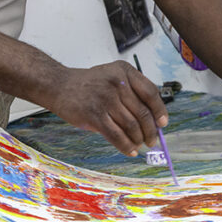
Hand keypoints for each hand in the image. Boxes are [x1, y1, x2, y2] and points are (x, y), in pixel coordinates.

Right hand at [43, 62, 168, 156]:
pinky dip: (126, 146)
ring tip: (139, 146)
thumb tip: (152, 121)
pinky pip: (116, 135)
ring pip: (131, 126)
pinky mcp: (94, 115)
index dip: (159, 110)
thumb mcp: (112, 76)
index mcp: (124, 71)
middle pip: (143, 112)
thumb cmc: (88, 84)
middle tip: (152, 141)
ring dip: (138, 140)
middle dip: (150, 131)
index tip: (163, 123)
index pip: (150, 92)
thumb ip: (131, 92)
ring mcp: (105, 98)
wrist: (59, 85)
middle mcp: (117, 82)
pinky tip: (130, 151)